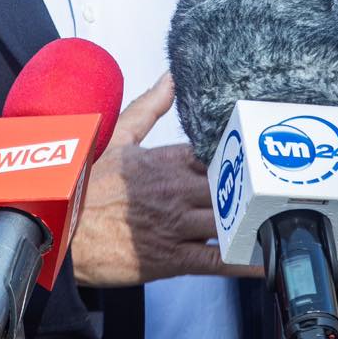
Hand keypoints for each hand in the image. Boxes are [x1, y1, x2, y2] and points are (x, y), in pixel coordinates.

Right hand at [69, 75, 256, 285]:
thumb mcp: (117, 140)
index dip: (238, 155)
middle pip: (228, 187)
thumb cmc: (86, 190)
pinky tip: (264, 257)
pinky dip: (243, 260)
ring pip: (227, 221)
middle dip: (252, 188)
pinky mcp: (171, 259)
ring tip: (278, 218)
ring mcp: (175, 226)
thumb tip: (171, 78)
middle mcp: (174, 192)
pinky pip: (216, 261)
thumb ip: (148, 108)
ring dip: (252, 220)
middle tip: (277, 187)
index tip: (257, 153)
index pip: (213, 153)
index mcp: (163, 161)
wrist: (59, 235)